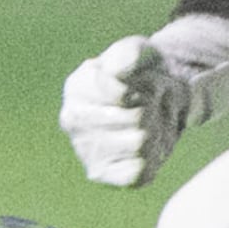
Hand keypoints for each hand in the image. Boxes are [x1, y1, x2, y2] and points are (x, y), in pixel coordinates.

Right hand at [61, 35, 222, 186]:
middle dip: (153, 110)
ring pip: (141, 143)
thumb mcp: (142, 53)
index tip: (141, 84)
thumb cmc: (143, 74)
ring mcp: (84, 150)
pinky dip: (151, 159)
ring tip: (148, 123)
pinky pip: (138, 172)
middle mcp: (72, 120)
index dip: (146, 87)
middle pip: (137, 119)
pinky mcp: (102, 174)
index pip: (125, 94)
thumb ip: (129, 55)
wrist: (156, 102)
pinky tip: (144, 148)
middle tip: (149, 105)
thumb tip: (116, 71)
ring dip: (156, 132)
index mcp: (77, 87)